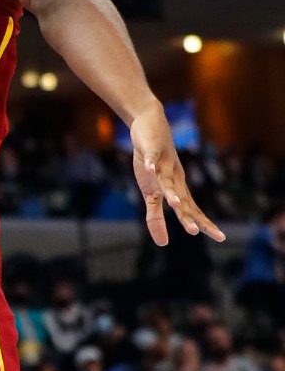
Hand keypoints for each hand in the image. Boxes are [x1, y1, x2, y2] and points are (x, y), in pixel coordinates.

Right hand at [130, 107, 224, 245]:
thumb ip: (156, 217)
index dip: (204, 223)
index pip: (192, 210)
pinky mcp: (151, 150)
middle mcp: (174, 178)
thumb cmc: (153, 162)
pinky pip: (152, 158)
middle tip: (194, 230)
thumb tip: (163, 244)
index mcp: (177, 189)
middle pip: (182, 198)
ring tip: (174, 204)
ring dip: (170, 191)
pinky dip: (151, 163)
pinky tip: (150, 169)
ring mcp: (163, 163)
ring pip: (167, 180)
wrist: (150, 126)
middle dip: (187, 214)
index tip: (220, 237)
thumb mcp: (150, 192)